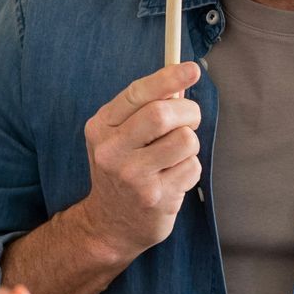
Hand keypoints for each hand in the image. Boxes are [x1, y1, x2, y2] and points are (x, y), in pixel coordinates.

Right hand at [78, 62, 203, 260]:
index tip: (192, 69)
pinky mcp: (154, 197)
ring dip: (190, 145)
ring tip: (175, 156)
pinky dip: (189, 170)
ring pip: (185, 140)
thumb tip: (180, 81)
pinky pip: (192, 168)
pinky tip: (172, 179)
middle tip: (190, 120)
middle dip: (188, 112)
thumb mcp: (119, 137)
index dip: (168, 78)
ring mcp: (132, 176)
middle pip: (162, 114)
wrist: (109, 224)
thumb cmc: (122, 170)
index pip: (137, 93)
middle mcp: (111, 150)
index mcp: (100, 127)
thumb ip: (144, 109)